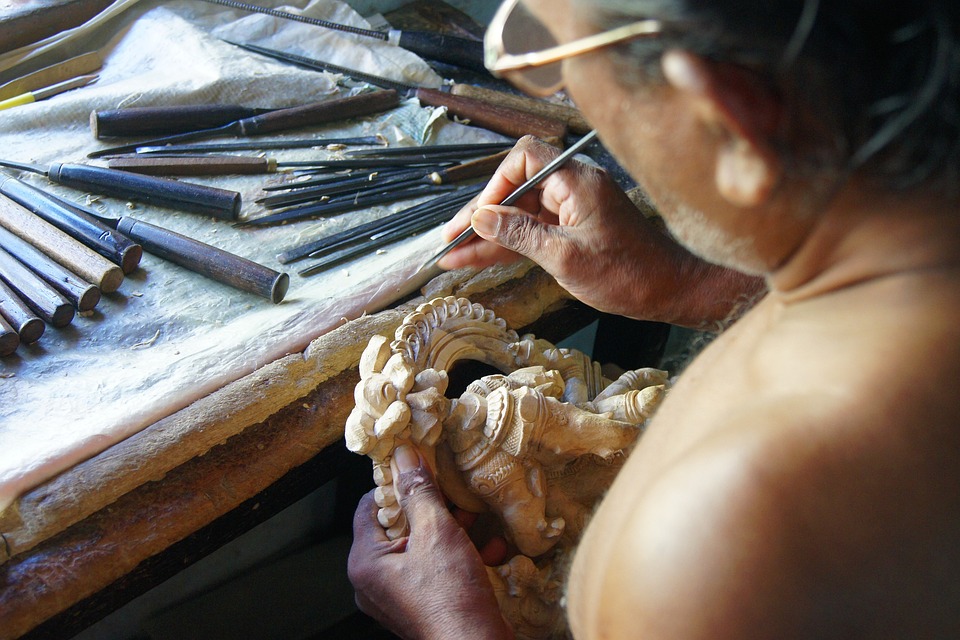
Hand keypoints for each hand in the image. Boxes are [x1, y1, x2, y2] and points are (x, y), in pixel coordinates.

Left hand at [348, 445, 514, 639]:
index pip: (368, 506)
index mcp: (365, 562)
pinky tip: (487, 548)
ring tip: (474, 516)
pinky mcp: (419, 606)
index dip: (392, 483)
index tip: (416, 467)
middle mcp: (373, 582)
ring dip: (448, 530)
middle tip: (450, 491)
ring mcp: (396, 597)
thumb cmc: (452, 597)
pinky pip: (432, 570)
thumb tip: (405, 458)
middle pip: (395, 527)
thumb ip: (419, 492)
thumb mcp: (437, 532)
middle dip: (428, 507)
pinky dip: (455, 556)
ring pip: (418, 548)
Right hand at [438, 136, 764, 326]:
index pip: (524, 159)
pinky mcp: (574, 231)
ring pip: (520, 215)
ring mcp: (573, 210)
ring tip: (453, 255)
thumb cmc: (628, 274)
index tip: (481, 216)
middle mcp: (573, 188)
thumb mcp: (565, 258)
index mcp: (576, 181)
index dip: (496, 184)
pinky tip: (478, 259)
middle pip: (516, 190)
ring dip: (489, 236)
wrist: (671, 291)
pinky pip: (533, 232)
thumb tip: (481, 219)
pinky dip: (509, 245)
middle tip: (449, 239)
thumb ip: (519, 235)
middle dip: (481, 216)